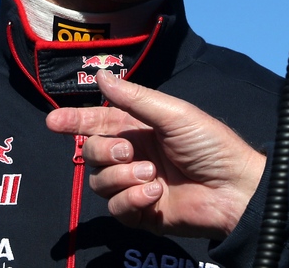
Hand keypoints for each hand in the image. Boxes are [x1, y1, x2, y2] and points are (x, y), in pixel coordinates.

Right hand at [45, 70, 263, 238]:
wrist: (235, 189)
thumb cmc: (211, 145)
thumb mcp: (174, 114)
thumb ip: (135, 99)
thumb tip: (103, 75)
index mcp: (139, 127)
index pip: (98, 121)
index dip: (75, 121)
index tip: (53, 121)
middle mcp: (133, 155)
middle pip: (92, 153)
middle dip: (103, 152)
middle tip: (128, 152)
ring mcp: (135, 185)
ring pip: (100, 183)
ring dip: (123, 178)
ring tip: (152, 175)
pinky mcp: (141, 213)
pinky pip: (116, 209)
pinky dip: (131, 200)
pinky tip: (155, 193)